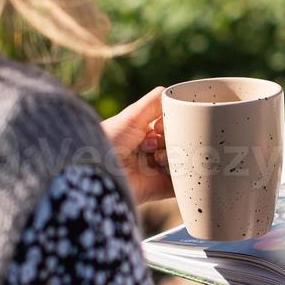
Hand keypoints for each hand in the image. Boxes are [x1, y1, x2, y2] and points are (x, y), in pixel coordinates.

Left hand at [102, 88, 173, 206]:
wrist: (100, 172)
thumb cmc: (111, 141)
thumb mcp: (133, 115)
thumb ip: (154, 102)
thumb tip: (175, 95)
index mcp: (142, 135)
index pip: (169, 127)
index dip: (169, 125)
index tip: (158, 127)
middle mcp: (150, 154)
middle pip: (178, 142)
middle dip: (171, 141)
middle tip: (154, 144)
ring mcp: (156, 172)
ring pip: (182, 160)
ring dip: (173, 156)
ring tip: (156, 158)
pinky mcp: (161, 189)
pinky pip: (182, 182)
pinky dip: (184, 174)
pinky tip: (172, 168)